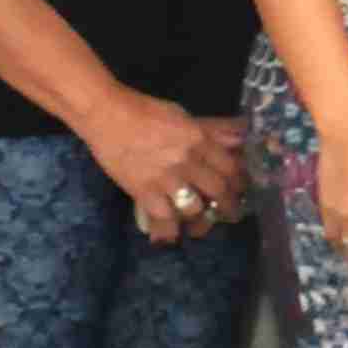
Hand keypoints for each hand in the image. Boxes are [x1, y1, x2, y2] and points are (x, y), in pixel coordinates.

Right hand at [89, 94, 246, 242]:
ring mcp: (165, 179)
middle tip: (230, 214)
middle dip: (228, 206)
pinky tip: (172, 236)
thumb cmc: (146, 111)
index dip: (240, 182)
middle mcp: (187, 161)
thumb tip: (241, 135)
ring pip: (194, 208)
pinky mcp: (143, 192)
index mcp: (199, 140)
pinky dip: (168, 231)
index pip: (231, 167)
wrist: (106, 116)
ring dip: (200, 220)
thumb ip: (213, 130)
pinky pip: (162, 218)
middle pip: (218, 190)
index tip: (241, 190)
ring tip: (200, 225)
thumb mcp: (185, 115)